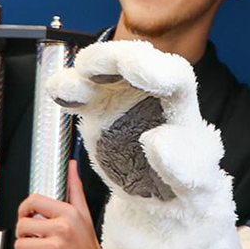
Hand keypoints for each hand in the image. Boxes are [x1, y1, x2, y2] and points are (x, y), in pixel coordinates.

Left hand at [14, 160, 99, 248]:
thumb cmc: (86, 246)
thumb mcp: (84, 215)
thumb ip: (75, 189)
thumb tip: (72, 165)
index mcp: (69, 213)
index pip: (34, 201)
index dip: (25, 208)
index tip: (27, 214)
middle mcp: (62, 229)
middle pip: (22, 225)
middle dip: (24, 234)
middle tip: (35, 237)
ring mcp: (55, 248)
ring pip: (19, 245)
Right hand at [45, 40, 241, 248]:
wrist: (161, 191)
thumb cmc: (184, 177)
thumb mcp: (192, 177)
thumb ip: (179, 163)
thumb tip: (156, 141)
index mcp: (180, 100)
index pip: (175, 75)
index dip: (156, 71)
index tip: (137, 73)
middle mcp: (150, 88)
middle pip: (135, 58)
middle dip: (114, 58)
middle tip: (93, 67)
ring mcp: (121, 93)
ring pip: (103, 68)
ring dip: (87, 69)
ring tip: (71, 86)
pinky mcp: (97, 106)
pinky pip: (79, 90)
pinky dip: (66, 86)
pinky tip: (58, 93)